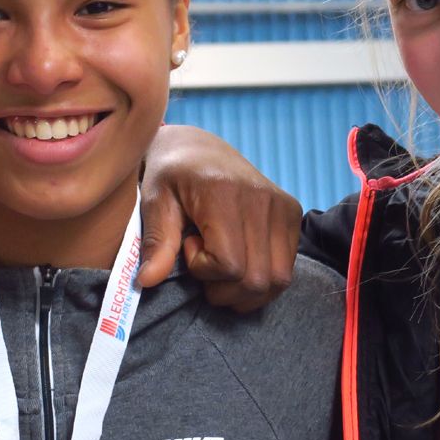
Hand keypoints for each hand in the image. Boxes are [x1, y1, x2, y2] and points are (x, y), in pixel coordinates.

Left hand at [137, 125, 301, 311]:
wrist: (198, 149)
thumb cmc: (171, 176)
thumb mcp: (154, 203)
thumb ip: (157, 243)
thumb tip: (147, 281)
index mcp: (224, 192)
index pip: (228, 264)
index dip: (202, 270)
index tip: (188, 244)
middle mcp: (261, 198)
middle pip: (255, 279)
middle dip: (223, 288)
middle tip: (203, 261)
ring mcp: (282, 206)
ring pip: (277, 280)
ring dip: (244, 290)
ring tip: (221, 263)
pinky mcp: (292, 213)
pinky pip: (286, 270)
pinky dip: (262, 280)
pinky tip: (239, 260)